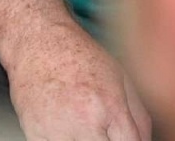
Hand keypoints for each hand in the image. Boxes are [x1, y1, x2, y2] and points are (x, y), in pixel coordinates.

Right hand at [7, 22, 150, 140]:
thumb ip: (139, 117)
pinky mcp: (35, 135)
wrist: (39, 43)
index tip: (124, 138)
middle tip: (104, 130)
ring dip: (85, 140)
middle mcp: (83, 121)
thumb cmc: (81, 57)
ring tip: (82, 123)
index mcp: (110, 105)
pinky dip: (63, 139)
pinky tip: (63, 123)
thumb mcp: (122, 78)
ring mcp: (56, 131)